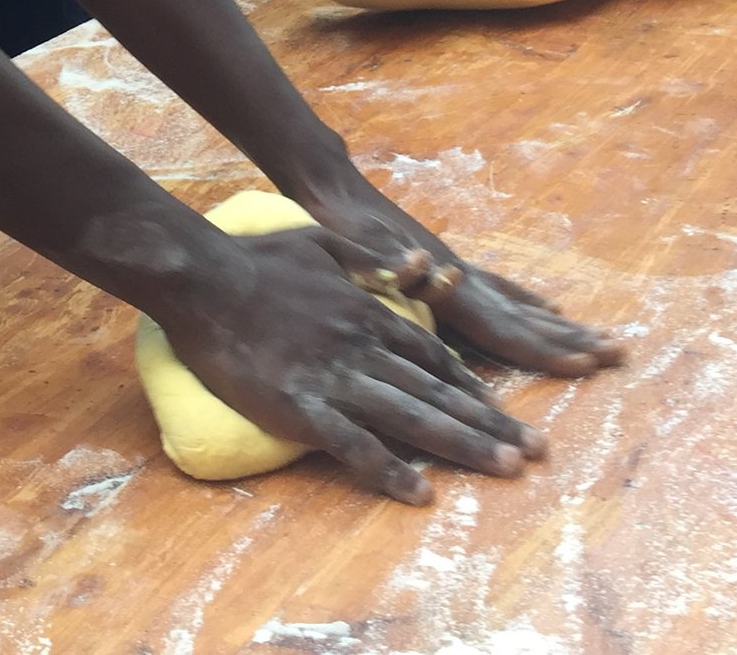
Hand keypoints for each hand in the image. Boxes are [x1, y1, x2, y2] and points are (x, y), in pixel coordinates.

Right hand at [152, 226, 544, 503]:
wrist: (203, 279)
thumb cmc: (255, 258)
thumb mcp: (321, 242)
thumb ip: (371, 259)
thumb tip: (419, 264)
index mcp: (367, 311)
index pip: (431, 354)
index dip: (467, 384)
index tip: (497, 410)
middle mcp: (363, 347)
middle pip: (437, 390)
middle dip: (490, 422)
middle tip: (534, 451)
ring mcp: (336, 379)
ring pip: (413, 417)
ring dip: (463, 445)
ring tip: (506, 469)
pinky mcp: (302, 408)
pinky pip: (355, 446)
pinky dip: (390, 471)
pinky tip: (420, 494)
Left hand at [300, 176, 624, 377]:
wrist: (336, 191)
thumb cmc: (341, 226)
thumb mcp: (356, 247)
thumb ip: (389, 263)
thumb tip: (428, 268)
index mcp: (445, 283)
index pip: (503, 324)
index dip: (542, 347)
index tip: (584, 364)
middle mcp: (463, 279)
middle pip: (525, 316)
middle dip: (571, 339)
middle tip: (619, 352)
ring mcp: (461, 271)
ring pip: (521, 303)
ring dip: (561, 325)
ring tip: (602, 339)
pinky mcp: (452, 266)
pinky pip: (503, 291)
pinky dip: (531, 304)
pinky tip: (550, 309)